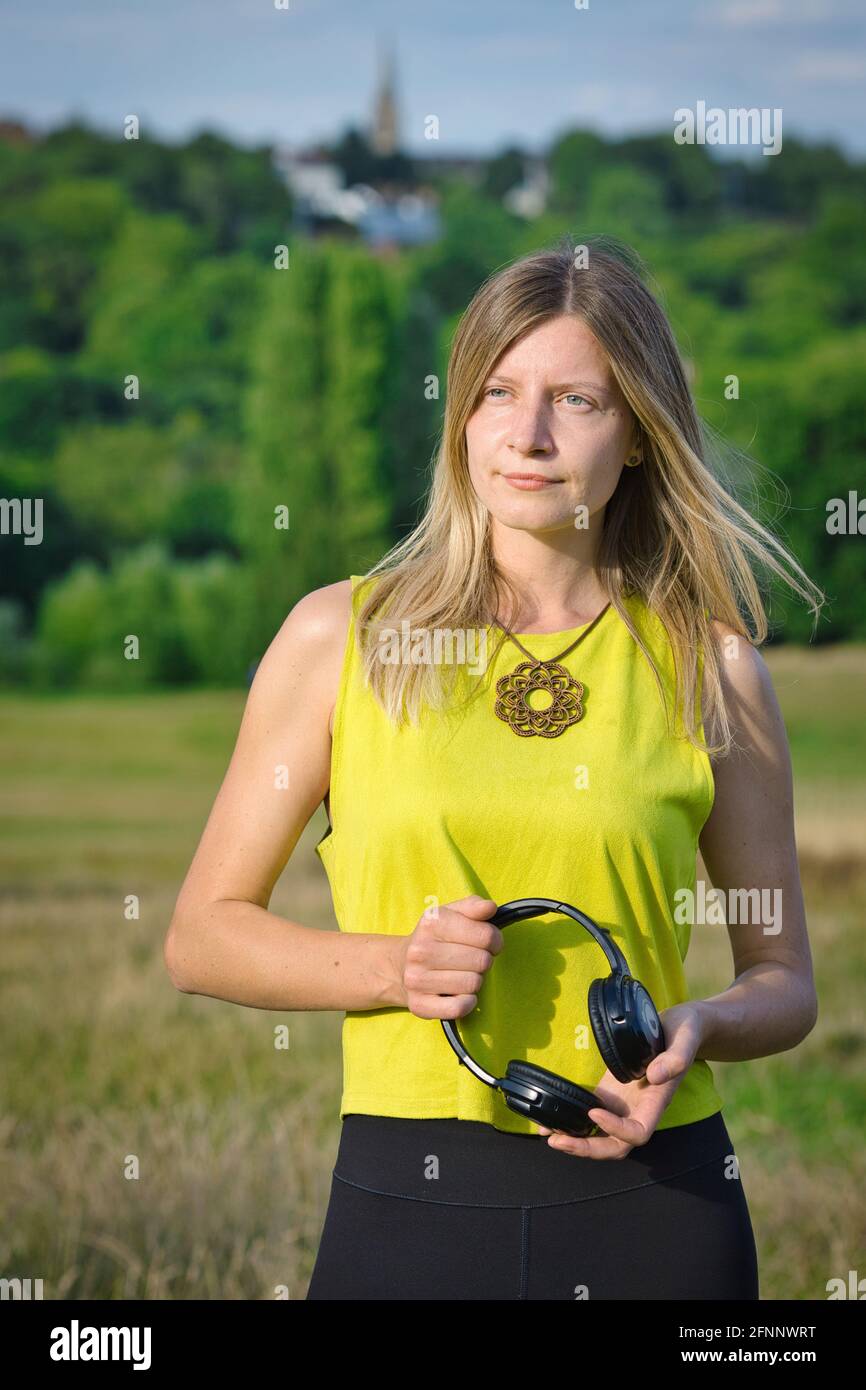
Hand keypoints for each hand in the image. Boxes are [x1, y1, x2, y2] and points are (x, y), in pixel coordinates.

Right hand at [396, 895, 502, 1018]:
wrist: (397, 966)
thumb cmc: (433, 939)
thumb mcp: (449, 914)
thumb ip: (473, 906)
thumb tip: (489, 908)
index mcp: (431, 924)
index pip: (486, 935)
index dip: (495, 940)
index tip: (488, 943)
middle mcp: (420, 951)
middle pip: (482, 961)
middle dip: (483, 961)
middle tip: (471, 960)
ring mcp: (417, 980)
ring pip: (473, 984)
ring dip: (474, 981)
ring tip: (462, 974)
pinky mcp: (419, 1005)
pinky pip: (459, 1008)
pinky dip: (467, 1002)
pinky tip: (459, 993)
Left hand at [533, 1001, 704, 1158]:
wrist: (680, 1026)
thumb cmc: (685, 1032)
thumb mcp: (686, 1038)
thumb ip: (676, 1058)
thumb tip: (654, 1074)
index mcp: (657, 1102)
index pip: (637, 1133)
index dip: (616, 1129)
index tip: (594, 1111)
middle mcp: (640, 1109)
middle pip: (616, 1145)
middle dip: (588, 1148)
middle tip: (558, 1141)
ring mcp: (624, 1103)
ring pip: (601, 1136)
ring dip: (576, 1140)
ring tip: (547, 1135)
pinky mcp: (612, 1093)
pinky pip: (591, 1115)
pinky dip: (572, 1120)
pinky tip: (550, 1121)